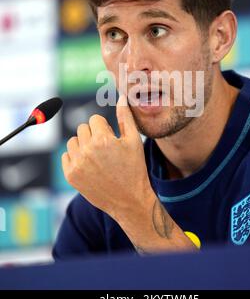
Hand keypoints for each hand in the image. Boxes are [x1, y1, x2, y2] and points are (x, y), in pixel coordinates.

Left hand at [62, 94, 153, 221]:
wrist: (129, 200)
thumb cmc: (134, 169)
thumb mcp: (134, 141)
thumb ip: (126, 117)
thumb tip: (122, 97)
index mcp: (103, 140)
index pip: (94, 119)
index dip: (105, 128)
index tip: (111, 139)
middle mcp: (87, 150)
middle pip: (83, 128)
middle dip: (93, 135)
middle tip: (105, 150)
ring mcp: (77, 164)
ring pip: (73, 141)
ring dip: (83, 145)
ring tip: (97, 157)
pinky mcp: (70, 175)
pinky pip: (66, 156)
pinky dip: (75, 158)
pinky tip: (89, 165)